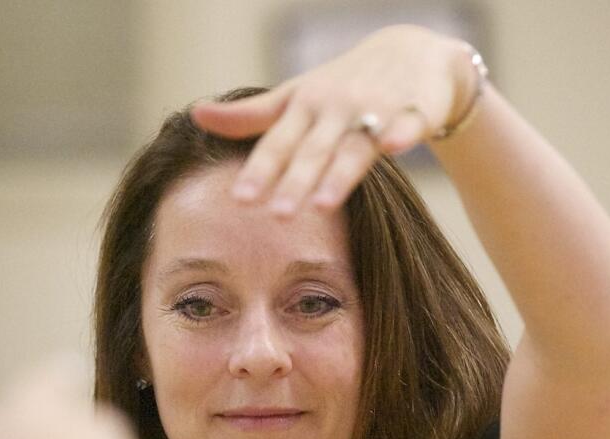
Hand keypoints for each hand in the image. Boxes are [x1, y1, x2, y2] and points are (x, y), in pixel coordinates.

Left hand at [190, 25, 479, 212]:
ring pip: (355, 145)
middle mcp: (335, 108)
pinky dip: (402, 132)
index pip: (277, 144)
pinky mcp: (414, 109)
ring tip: (322, 206)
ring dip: (339, 174)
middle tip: (277, 216)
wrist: (410, 51)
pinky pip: (408, 123)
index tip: (240, 200)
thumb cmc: (341, 84)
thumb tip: (195, 114)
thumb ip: (248, 117)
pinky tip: (395, 146)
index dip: (260, 171)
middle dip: (294, 182)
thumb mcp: (294, 97)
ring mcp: (376, 108)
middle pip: (312, 151)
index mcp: (303, 107)